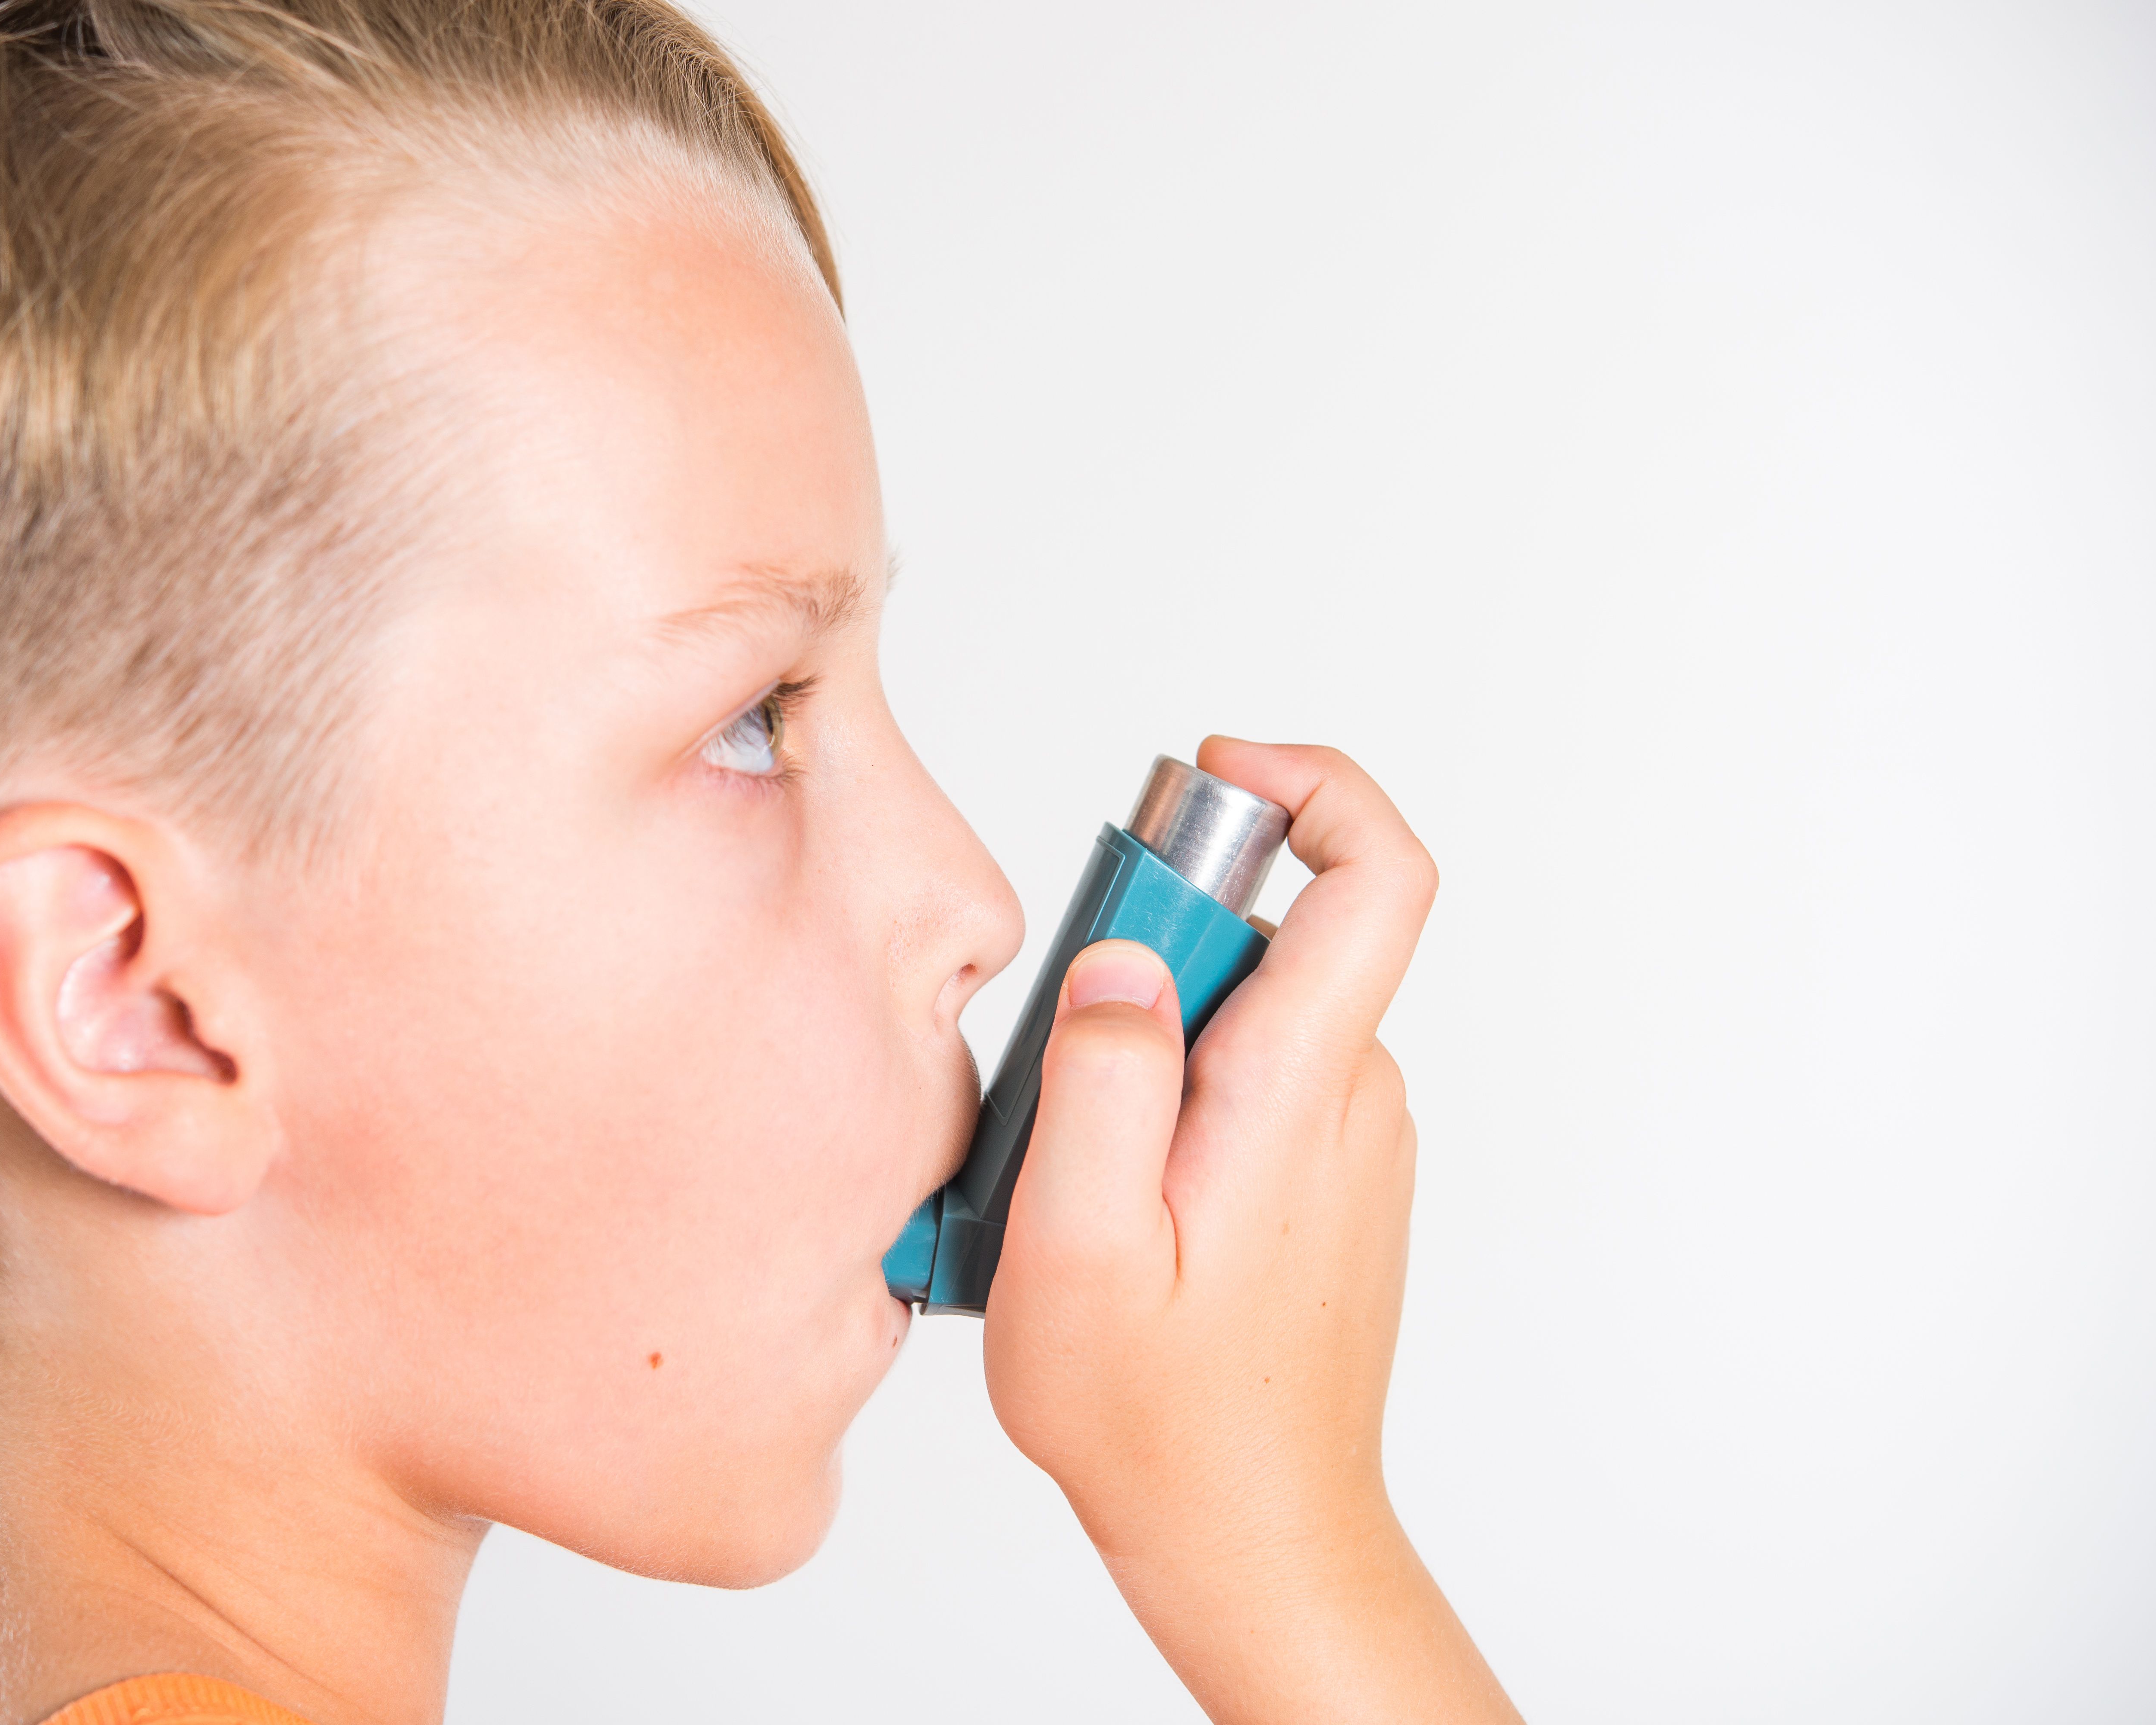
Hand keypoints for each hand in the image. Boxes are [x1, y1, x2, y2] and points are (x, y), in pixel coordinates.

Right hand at [983, 738, 1517, 1724]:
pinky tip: (1118, 1204)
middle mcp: (1353, 1094)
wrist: (1252, 1534)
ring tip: (1075, 1170)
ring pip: (1244, 1013)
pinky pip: (1247, 1078)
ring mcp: (1348, 1137)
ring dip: (1146, 1045)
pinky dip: (1172, 1100)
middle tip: (1060, 1067)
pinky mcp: (1326, 1177)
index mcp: (1301, 1087)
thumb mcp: (1078, 1249)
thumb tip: (1121, 956)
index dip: (1308, 784)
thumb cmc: (1158, 1415)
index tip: (1209, 779)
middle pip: (1270, 935)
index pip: (1377, 872)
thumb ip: (1099, 1080)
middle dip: (1148, 954)